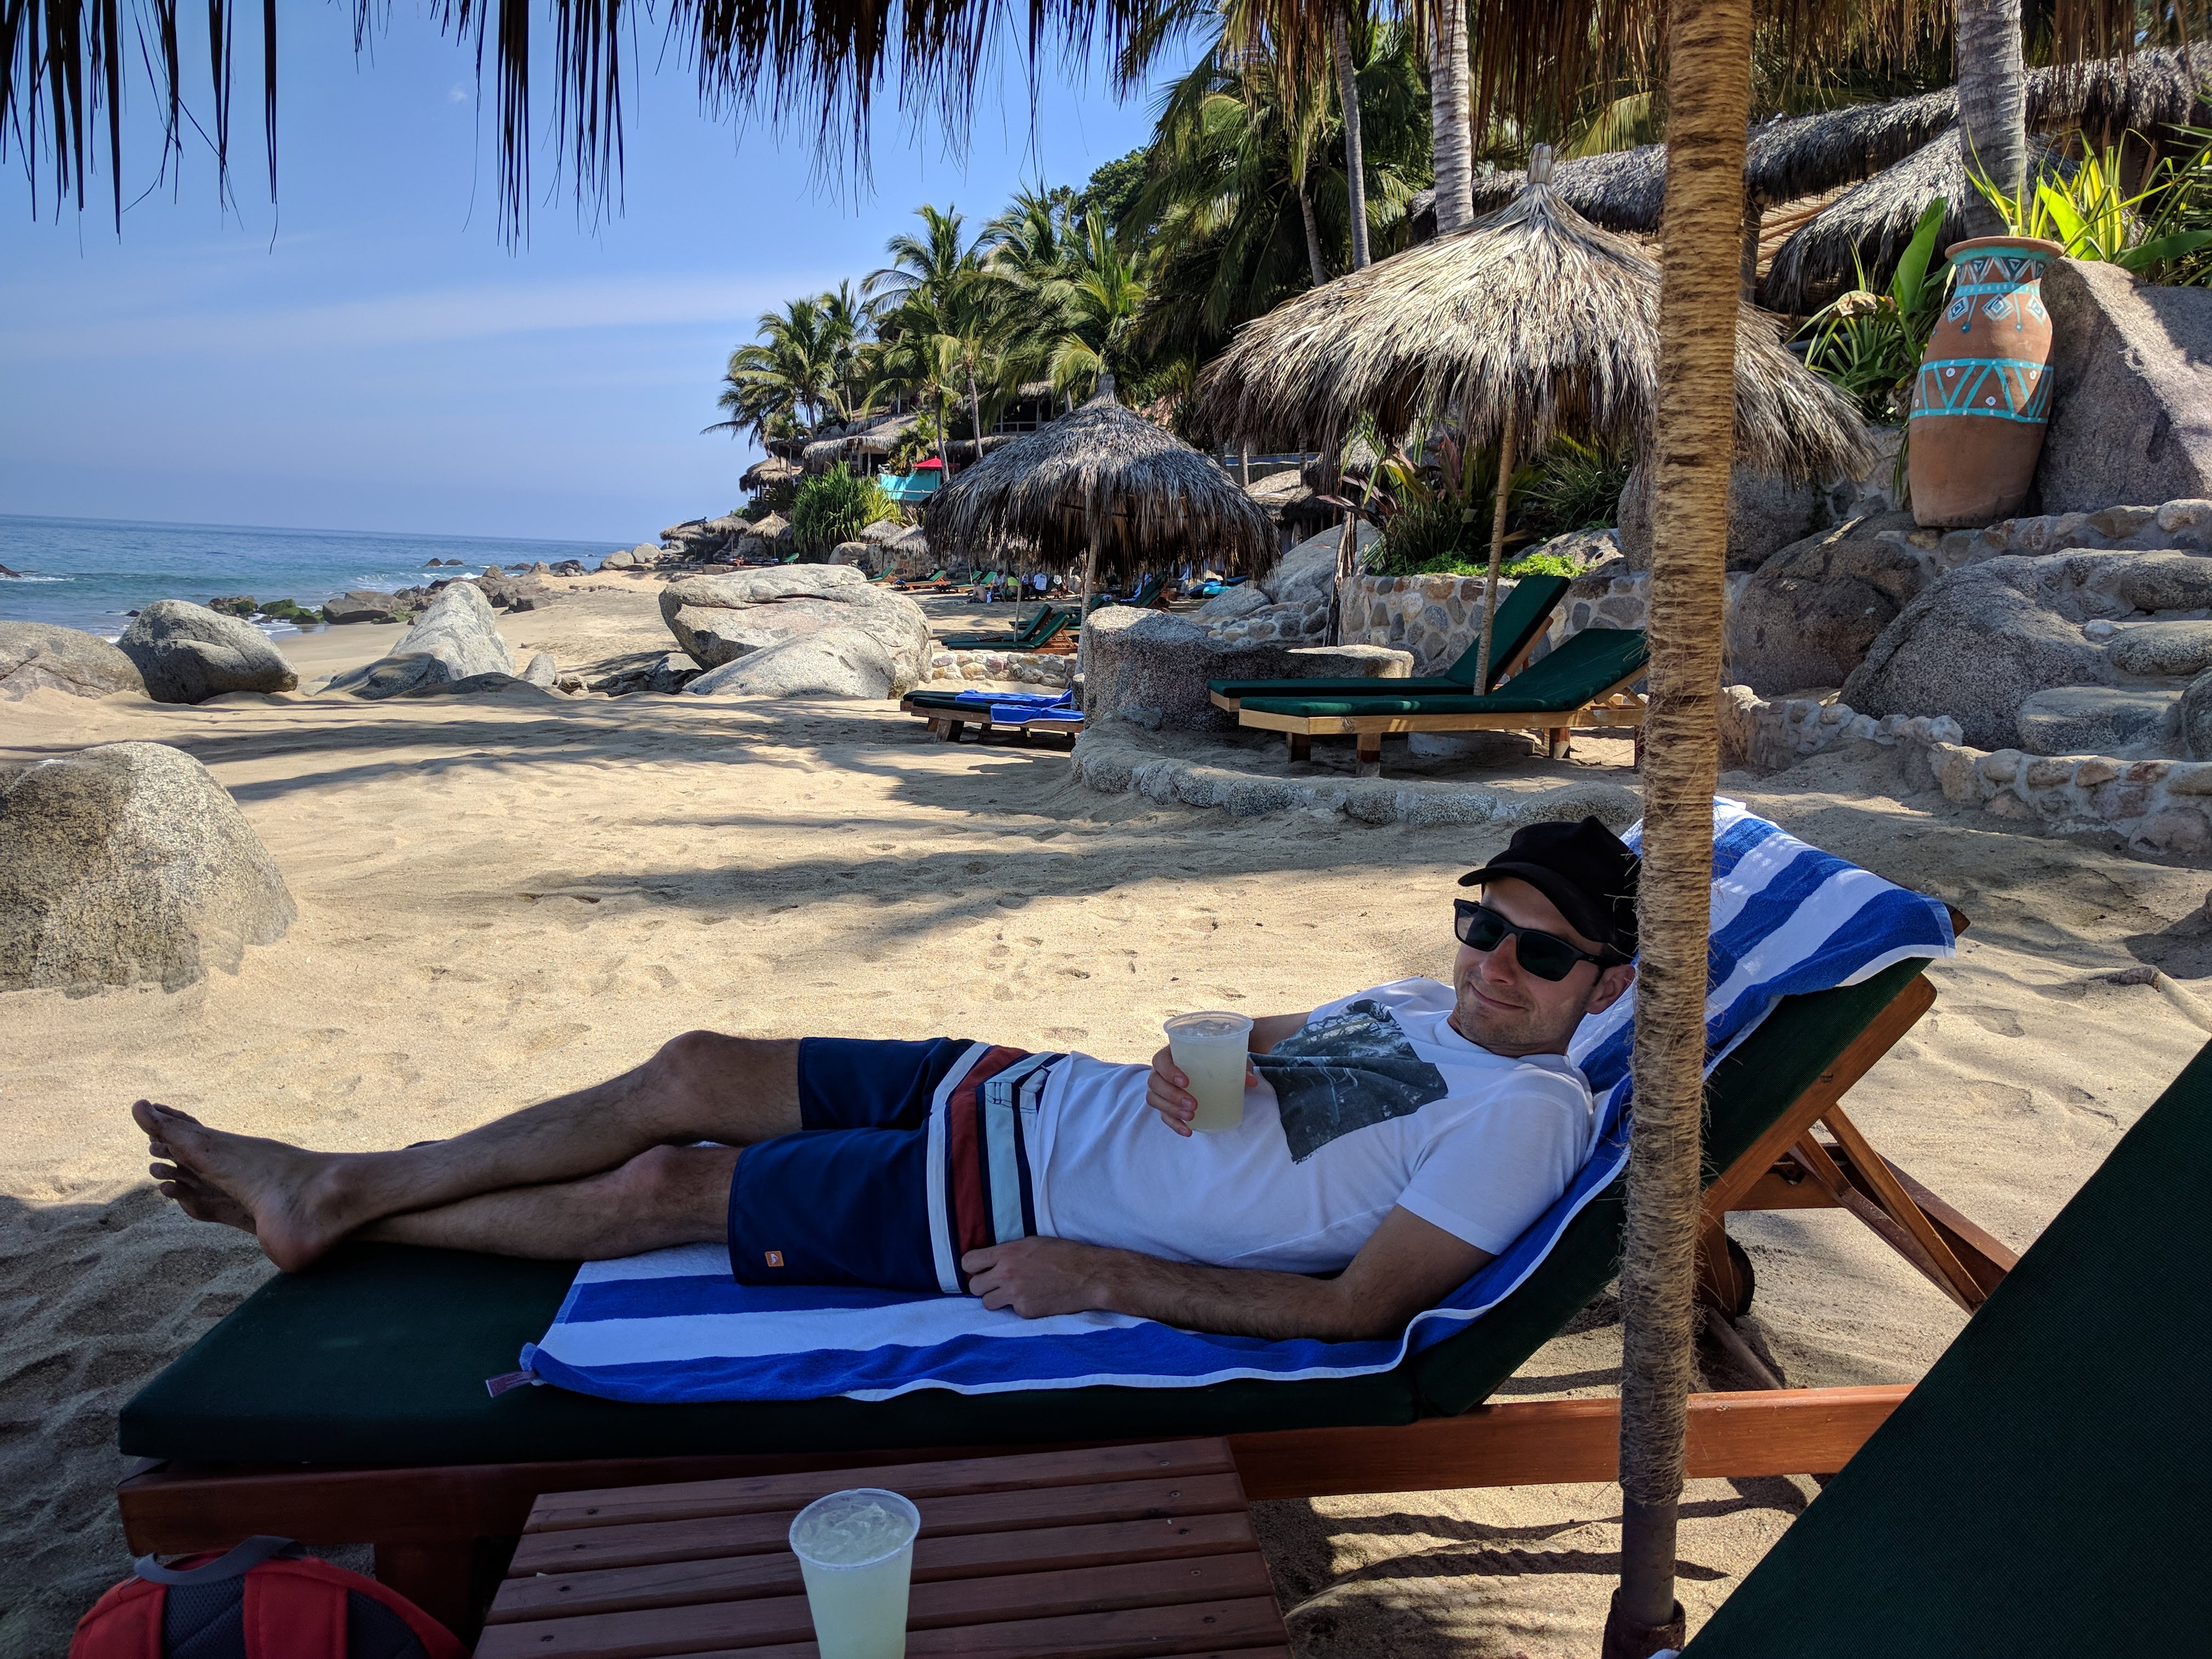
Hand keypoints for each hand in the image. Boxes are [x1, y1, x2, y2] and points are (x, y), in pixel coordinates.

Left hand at [961, 1237, 1109, 1318]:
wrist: (1090, 1276)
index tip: (980, 1269)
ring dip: (996, 1299)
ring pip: (987, 1303)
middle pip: (974, 1286)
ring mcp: (1015, 1296)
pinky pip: (1011, 1312)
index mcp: (1007, 1253)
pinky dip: (1020, 1307)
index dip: (972, 1267)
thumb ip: (1008, 1252)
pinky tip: (1035, 1298)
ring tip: (1013, 1293)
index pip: (968, 1262)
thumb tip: (990, 1261)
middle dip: (983, 1285)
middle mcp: (1006, 1275)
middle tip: (996, 1284)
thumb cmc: (1065, 1254)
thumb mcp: (1032, 1243)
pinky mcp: (1026, 1312)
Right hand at [1147, 1046, 1258, 1135]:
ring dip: (1171, 1110)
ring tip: (1191, 1116)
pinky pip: (1163, 1114)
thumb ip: (1239, 1065)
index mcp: (1171, 1053)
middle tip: (1194, 1104)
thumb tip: (1251, 1081)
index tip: (1186, 1081)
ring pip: (1154, 1099)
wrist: (1212, 1061)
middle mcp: (1161, 1070)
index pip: (1160, 1061)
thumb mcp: (1228, 1056)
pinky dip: (1174, 1124)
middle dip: (1172, 1096)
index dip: (1169, 1071)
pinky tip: (1188, 1130)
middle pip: (1154, 1083)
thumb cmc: (1216, 1056)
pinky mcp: (1166, 1103)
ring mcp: (1162, 1087)